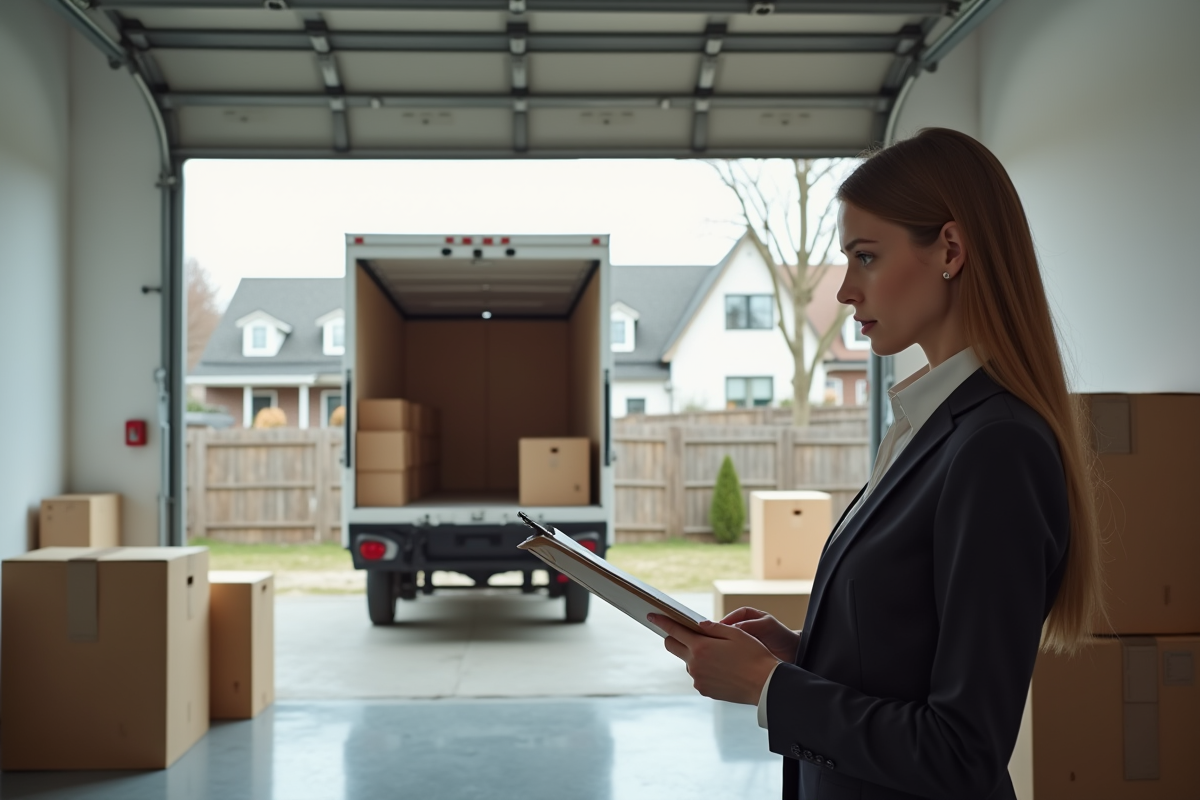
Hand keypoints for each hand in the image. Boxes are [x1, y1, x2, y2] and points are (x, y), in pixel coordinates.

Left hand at [648, 613, 778, 705]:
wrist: (765, 685)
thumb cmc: (754, 655)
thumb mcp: (736, 634)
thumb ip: (713, 627)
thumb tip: (697, 624)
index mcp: (700, 647)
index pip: (674, 631)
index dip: (662, 621)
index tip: (651, 614)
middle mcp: (694, 665)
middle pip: (673, 647)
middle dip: (674, 637)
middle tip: (684, 631)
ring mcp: (698, 679)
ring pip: (688, 662)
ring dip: (694, 655)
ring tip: (717, 654)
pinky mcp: (704, 690)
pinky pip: (698, 675)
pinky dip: (704, 669)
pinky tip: (722, 668)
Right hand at [720, 607, 800, 662]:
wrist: (792, 653)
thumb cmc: (781, 636)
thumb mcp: (767, 625)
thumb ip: (751, 624)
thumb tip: (733, 628)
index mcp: (751, 616)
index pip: (735, 615)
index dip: (727, 620)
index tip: (720, 626)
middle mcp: (747, 627)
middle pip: (730, 627)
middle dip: (722, 632)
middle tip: (716, 637)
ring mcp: (745, 640)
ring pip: (731, 640)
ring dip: (725, 643)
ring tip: (720, 648)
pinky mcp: (745, 652)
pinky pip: (735, 651)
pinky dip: (730, 653)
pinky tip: (728, 657)